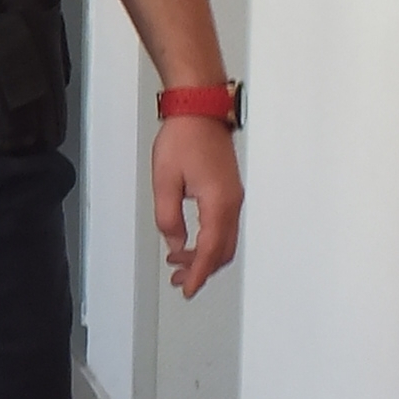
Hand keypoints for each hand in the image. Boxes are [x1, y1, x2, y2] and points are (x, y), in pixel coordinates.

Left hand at [153, 117, 242, 297]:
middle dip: (202, 269)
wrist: (199, 111)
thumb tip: (175, 242)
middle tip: (180, 279)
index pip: (211, 250)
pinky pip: (223, 226)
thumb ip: (169, 218)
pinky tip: (189, 240)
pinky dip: (209, 240)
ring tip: (178, 261)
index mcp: (218, 202)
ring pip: (224, 240)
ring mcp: (233, 197)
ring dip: (204, 256)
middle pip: (222, 251)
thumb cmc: (184, 137)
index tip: (188, 288)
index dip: (199, 274)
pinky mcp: (229, 191)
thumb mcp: (165, 181)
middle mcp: (231, 202)